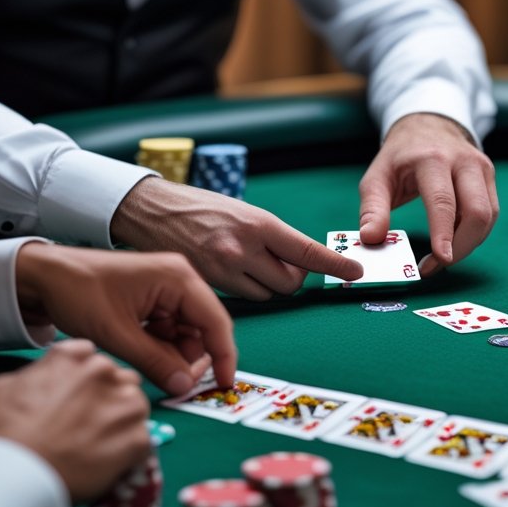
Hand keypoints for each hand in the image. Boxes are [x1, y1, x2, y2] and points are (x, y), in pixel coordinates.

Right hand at [0, 339, 151, 501]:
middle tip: (86, 426)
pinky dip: (129, 455)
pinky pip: (143, 443)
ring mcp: (123, 405)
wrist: (6, 479)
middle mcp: (102, 372)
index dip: (80, 379)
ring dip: (122, 424)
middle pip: (117, 379)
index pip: (87, 356)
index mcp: (68, 358)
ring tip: (100, 448)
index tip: (72, 397)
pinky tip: (109, 467)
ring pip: (135, 408)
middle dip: (105, 398)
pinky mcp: (137, 440)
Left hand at [14, 243, 237, 394]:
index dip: (223, 356)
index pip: (215, 321)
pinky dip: (161, 348)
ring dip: (174, 356)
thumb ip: (155, 362)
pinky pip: (169, 331)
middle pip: (202, 329)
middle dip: (192, 360)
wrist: (43, 276)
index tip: (223, 385)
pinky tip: (142, 356)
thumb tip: (185, 387)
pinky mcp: (153, 300)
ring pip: (185, 334)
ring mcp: (166, 290)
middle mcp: (178, 280)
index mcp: (177, 278)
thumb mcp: (117, 333)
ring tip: (150, 370)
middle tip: (174, 386)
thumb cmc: (78, 292)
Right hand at [109, 178, 361, 300]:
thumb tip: (301, 262)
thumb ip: (271, 236)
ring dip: (266, 285)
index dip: (334, 264)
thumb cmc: (201, 207)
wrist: (151, 210)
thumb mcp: (243, 212)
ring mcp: (224, 269)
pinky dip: (245, 290)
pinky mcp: (208, 285)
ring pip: (267, 294)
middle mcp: (243, 248)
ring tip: (247, 262)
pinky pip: (242, 299)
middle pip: (290, 283)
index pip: (306, 250)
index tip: (355, 271)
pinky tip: (229, 269)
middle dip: (292, 278)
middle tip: (281, 264)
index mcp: (258, 223)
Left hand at [358, 113, 497, 276]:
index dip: (444, 233)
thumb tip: (370, 239)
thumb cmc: (400, 157)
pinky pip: (490, 213)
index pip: (443, 201)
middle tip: (436, 266)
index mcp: (432, 158)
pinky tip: (453, 240)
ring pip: (488, 216)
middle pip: (477, 212)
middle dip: (462, 246)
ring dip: (468, 244)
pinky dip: (473, 234)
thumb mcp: (377, 177)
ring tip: (441, 257)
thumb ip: (372, 209)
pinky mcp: (489, 178)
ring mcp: (481, 168)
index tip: (440, 259)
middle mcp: (463, 161)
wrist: (427, 125)